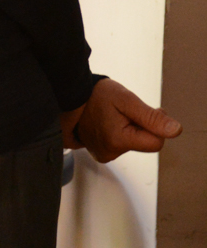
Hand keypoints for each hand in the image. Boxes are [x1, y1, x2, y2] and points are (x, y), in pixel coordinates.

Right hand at [60, 77, 181, 163]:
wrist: (73, 95)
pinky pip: (121, 146)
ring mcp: (103, 153)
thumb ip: (152, 117)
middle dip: (140, 127)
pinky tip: (108, 123)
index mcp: (118, 140)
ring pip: (133, 144)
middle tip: (124, 113)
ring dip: (129, 130)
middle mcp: (109, 152)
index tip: (142, 113)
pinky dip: (119, 134)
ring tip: (112, 116)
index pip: (157, 143)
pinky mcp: (100, 153)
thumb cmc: (97, 94)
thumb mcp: (128, 100)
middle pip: (144, 143)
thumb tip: (175, 130)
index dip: (154, 125)